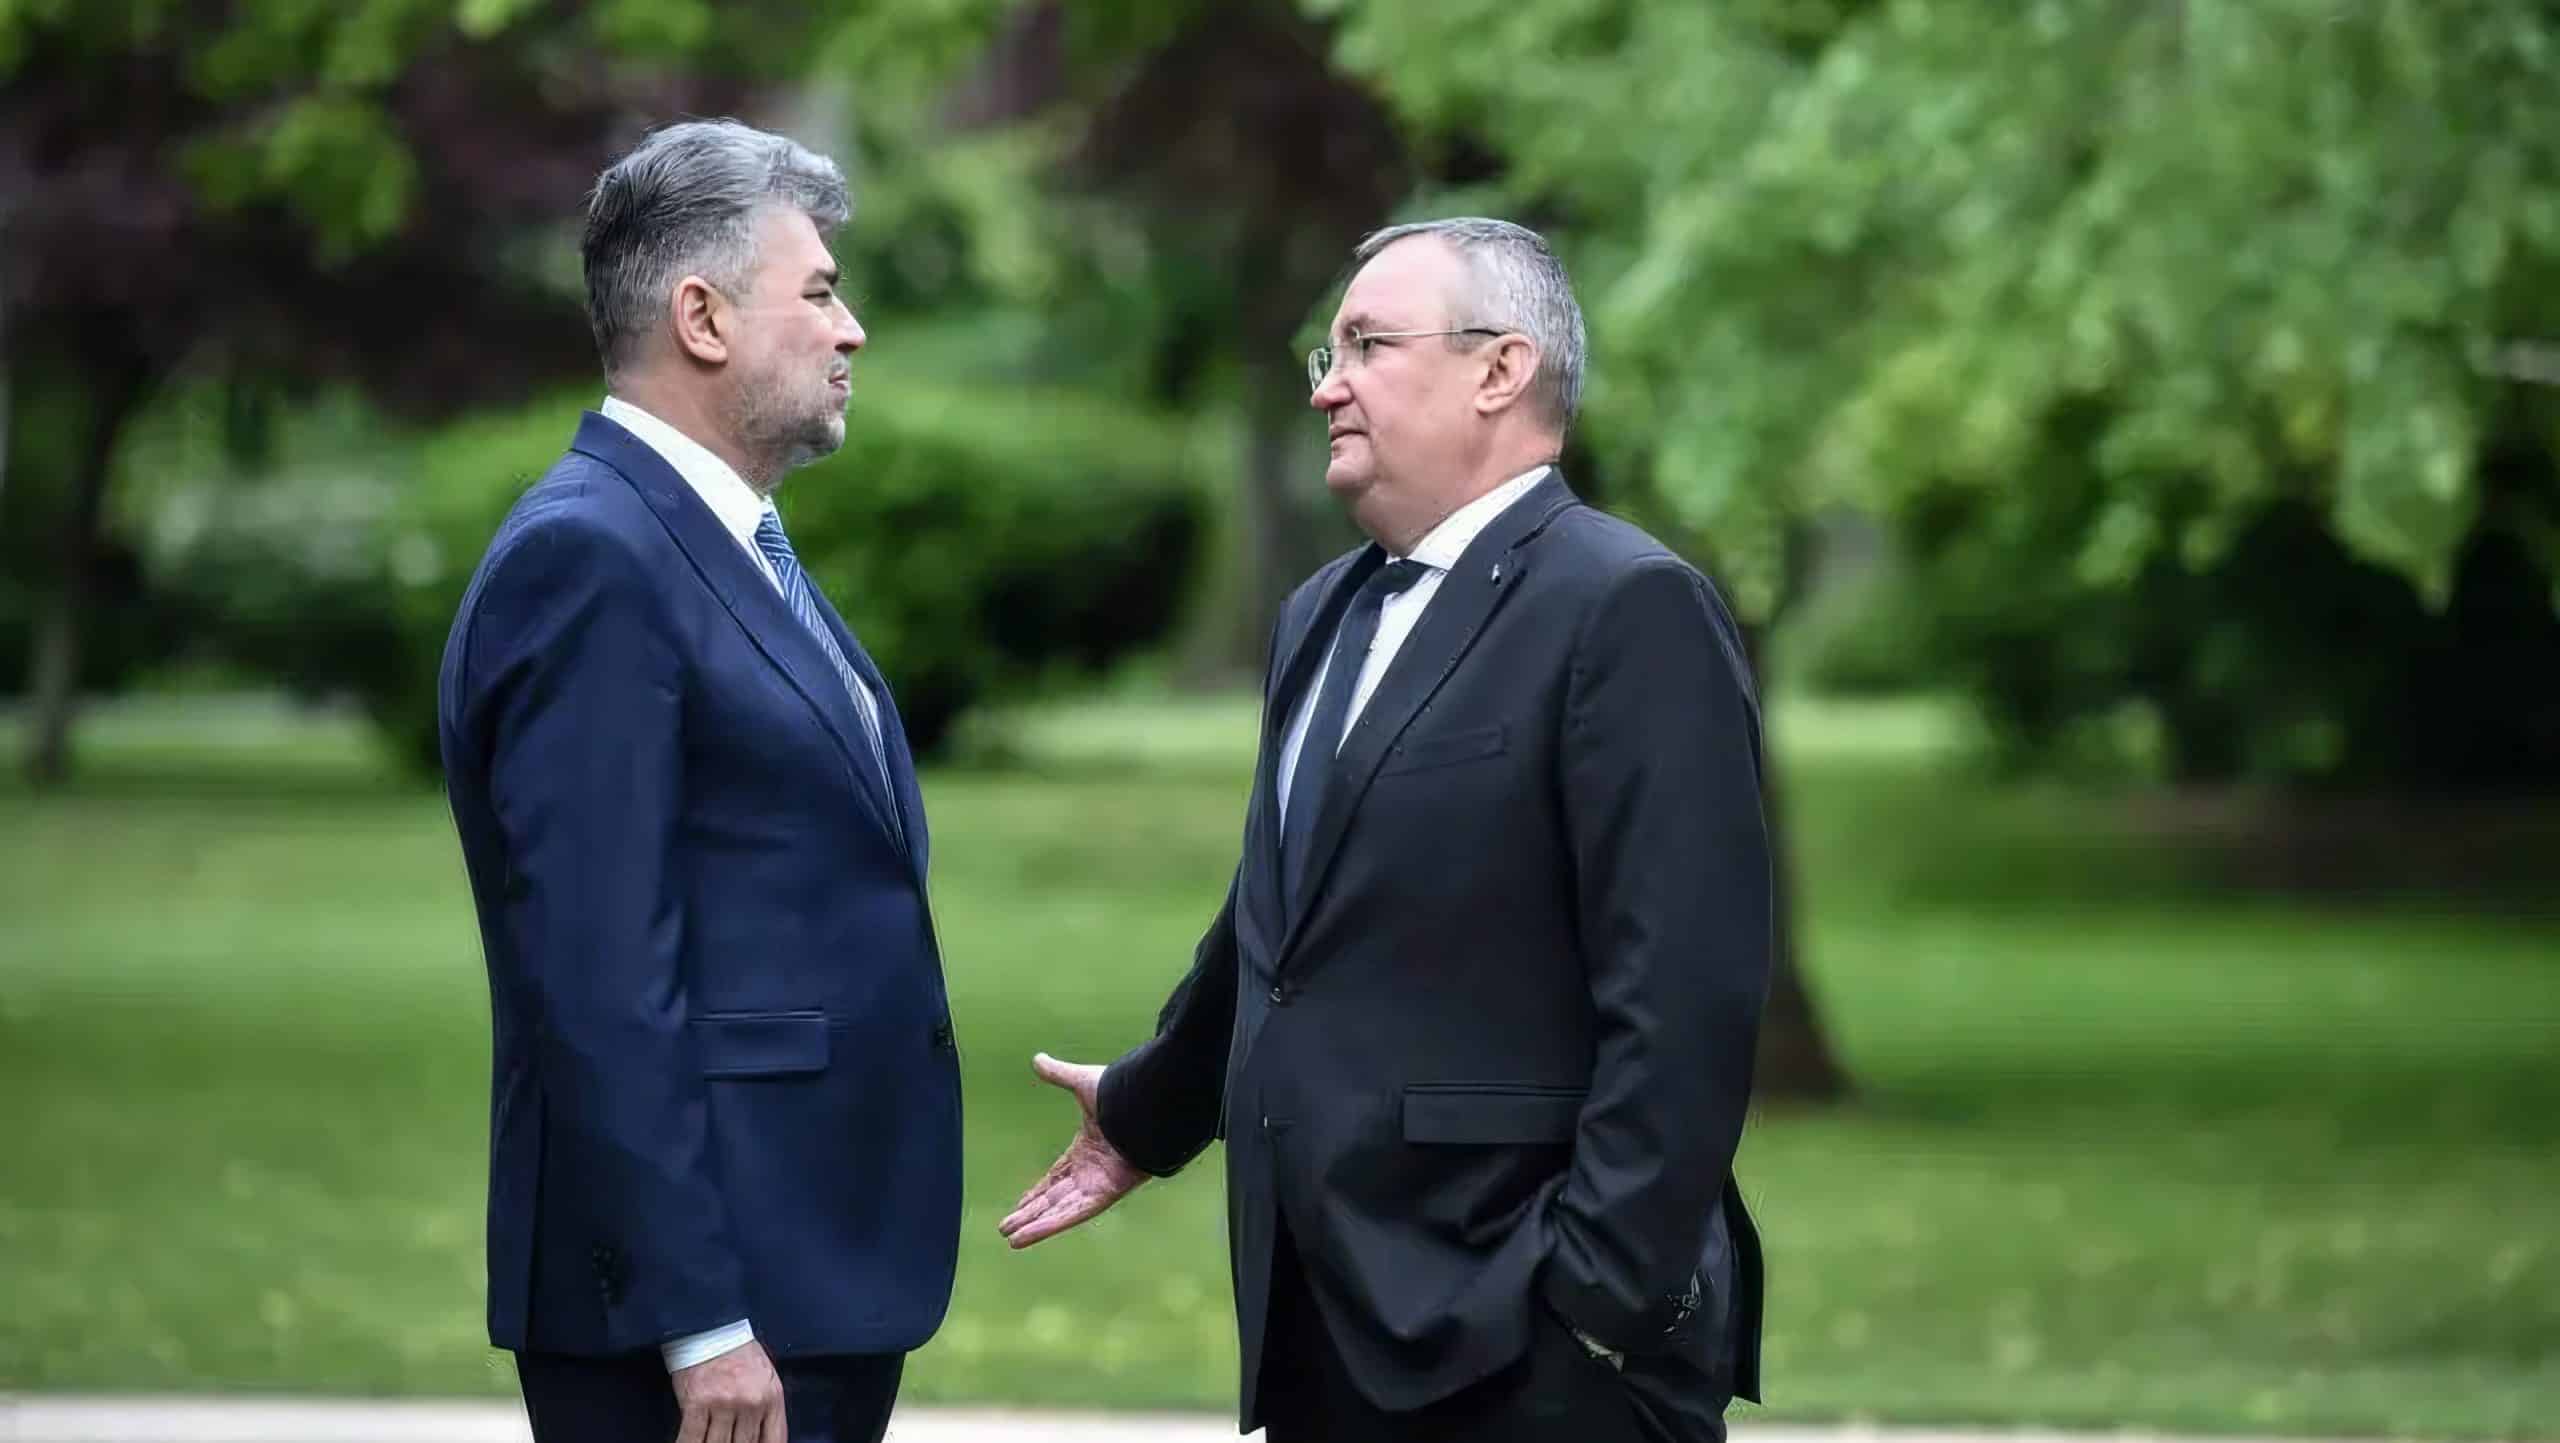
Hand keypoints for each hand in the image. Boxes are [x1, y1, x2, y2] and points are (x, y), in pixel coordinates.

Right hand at [671, 1338, 783, 1442]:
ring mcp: (724, 1403)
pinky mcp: (697, 1402)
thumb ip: (767, 1411)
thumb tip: (763, 1440)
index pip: (774, 1440)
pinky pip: (692, 1438)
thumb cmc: (739, 1354)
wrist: (711, 1327)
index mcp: (771, 1397)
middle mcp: (750, 1402)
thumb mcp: (766, 1379)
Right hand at [998, 1053, 1148, 1248]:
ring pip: (1060, 1211)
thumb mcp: (1082, 1083)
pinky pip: (1074, 1215)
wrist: (1149, 1104)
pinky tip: (1028, 1236)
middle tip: (1008, 1227)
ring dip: (1035, 1225)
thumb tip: (1038, 1059)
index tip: (1022, 1203)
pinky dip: (1050, 1226)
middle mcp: (1092, 1170)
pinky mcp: (1106, 1194)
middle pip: (1054, 1198)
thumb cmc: (1122, 1093)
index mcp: (1087, 1148)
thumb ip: (1059, 1074)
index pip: (1057, 1175)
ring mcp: (1099, 1184)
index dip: (1038, 1190)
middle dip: (1031, 1212)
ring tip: (1011, 1239)